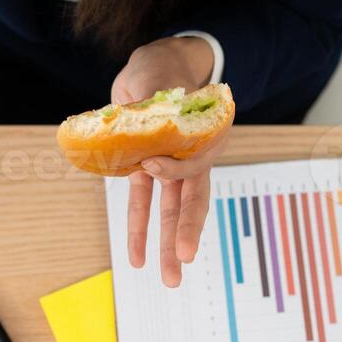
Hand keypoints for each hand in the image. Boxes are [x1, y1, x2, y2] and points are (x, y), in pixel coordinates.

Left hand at [116, 37, 225, 287]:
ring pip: (172, 208)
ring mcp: (173, 165)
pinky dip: (139, 228)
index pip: (196, 162)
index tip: (149, 166)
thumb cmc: (159, 69)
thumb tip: (139, 131)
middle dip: (186, 232)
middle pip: (192, 198)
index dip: (174, 169)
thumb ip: (149, 105)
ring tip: (168, 277)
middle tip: (184, 261)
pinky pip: (146, 202)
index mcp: (205, 133)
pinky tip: (137, 257)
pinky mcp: (149, 168)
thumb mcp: (154, 79)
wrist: (156, 64)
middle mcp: (193, 154)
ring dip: (166, 242)